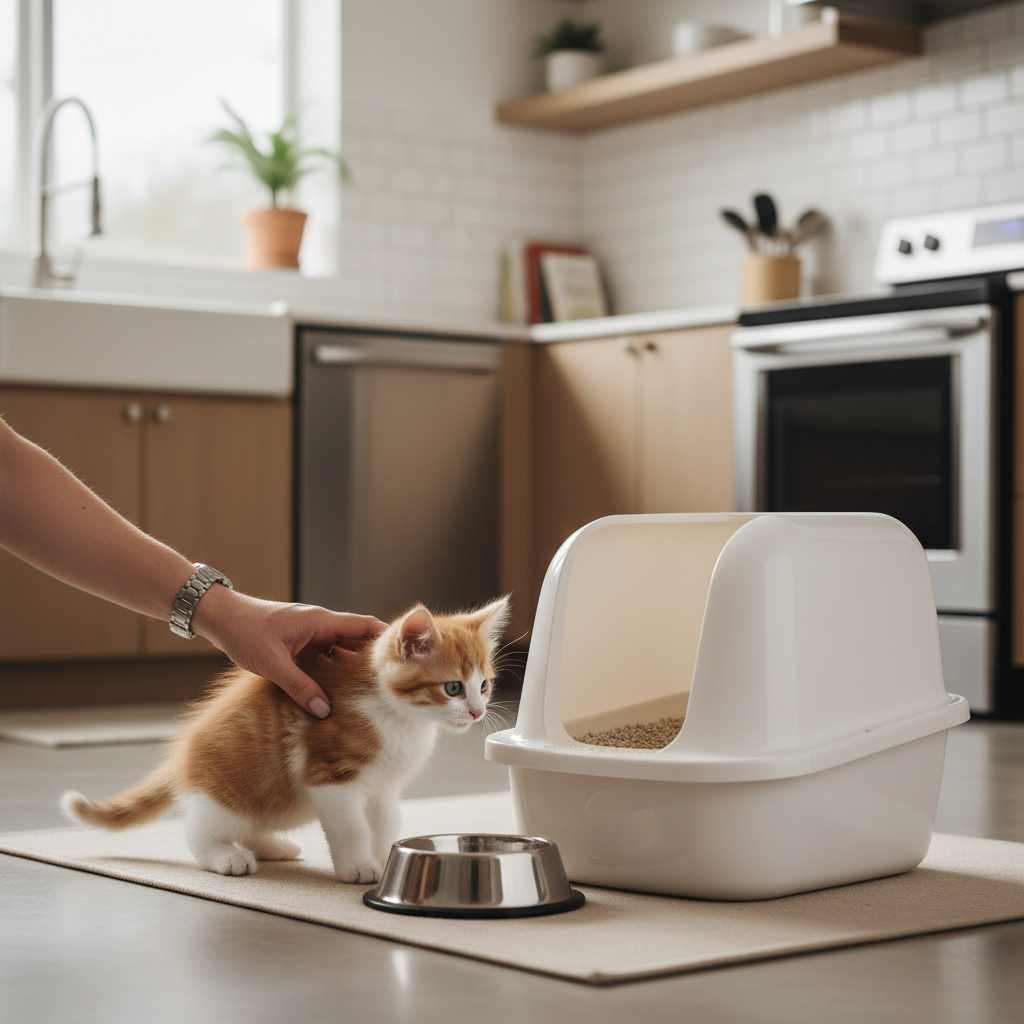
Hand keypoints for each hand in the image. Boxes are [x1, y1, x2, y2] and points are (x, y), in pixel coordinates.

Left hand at [190, 586, 384, 716]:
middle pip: (357, 640)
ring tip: (369, 691)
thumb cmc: (245, 632)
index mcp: (320, 620)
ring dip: (352, 667)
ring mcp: (310, 633)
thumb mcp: (273, 663)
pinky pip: (325, 656)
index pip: (364, 626)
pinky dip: (334, 670)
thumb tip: (325, 710)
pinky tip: (337, 689)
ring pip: (341, 650)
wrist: (220, 618)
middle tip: (392, 682)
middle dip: (373, 658)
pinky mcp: (300, 643)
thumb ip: (300, 687)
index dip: (387, 638)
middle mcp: (320, 624)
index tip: (406, 654)